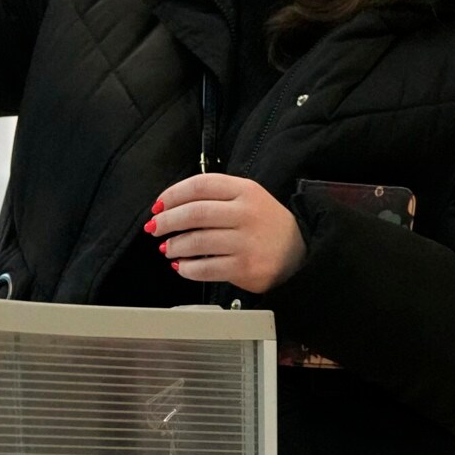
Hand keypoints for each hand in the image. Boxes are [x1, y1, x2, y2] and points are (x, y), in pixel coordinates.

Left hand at [149, 174, 306, 292]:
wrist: (300, 254)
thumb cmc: (266, 225)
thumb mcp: (248, 198)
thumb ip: (215, 197)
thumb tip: (169, 207)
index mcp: (245, 191)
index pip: (200, 185)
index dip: (172, 195)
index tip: (158, 205)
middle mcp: (246, 214)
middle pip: (194, 213)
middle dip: (167, 221)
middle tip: (154, 228)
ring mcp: (246, 242)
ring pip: (196, 242)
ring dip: (174, 246)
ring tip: (167, 248)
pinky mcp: (245, 267)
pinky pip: (205, 269)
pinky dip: (186, 269)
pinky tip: (181, 266)